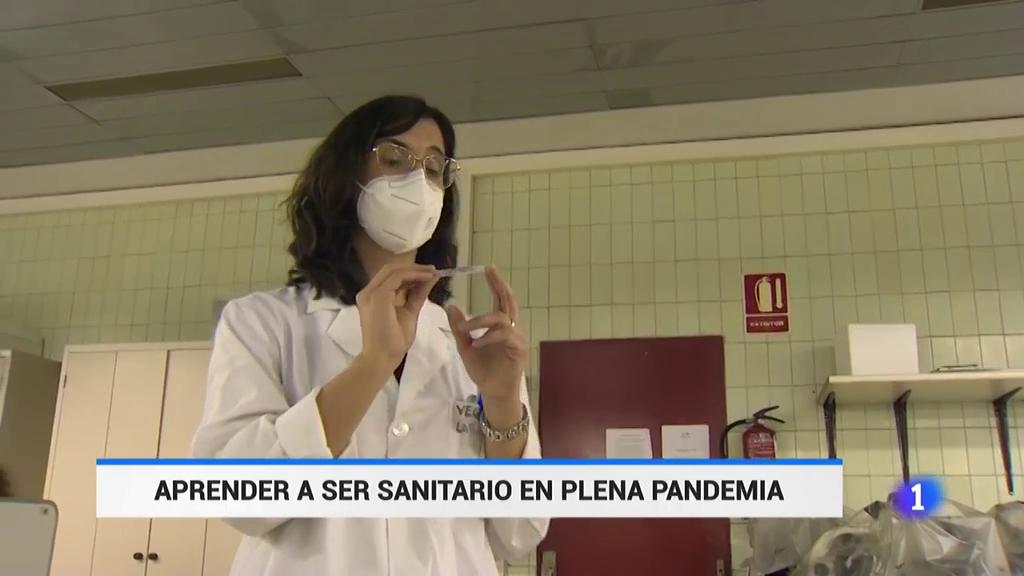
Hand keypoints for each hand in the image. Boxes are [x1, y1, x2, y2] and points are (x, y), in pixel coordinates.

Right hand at [355, 263, 438, 370]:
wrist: (382, 358)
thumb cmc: (394, 341)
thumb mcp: (409, 312)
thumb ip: (417, 295)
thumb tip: (430, 280)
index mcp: (372, 296)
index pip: (390, 277)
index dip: (409, 272)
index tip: (428, 274)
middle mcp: (368, 291)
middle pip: (390, 270)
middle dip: (413, 268)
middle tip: (432, 270)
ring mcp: (371, 292)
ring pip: (394, 270)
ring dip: (415, 270)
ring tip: (432, 272)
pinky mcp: (379, 295)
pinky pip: (398, 277)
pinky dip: (414, 275)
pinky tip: (427, 278)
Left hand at [446, 266, 525, 409]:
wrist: (494, 392)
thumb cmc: (483, 370)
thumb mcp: (465, 346)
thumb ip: (459, 327)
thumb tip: (451, 305)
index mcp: (500, 324)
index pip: (499, 298)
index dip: (495, 283)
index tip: (488, 268)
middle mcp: (511, 327)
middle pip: (508, 301)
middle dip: (499, 285)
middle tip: (490, 271)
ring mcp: (516, 338)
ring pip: (502, 319)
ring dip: (482, 320)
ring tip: (466, 327)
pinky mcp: (518, 350)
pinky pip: (504, 337)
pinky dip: (488, 338)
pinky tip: (476, 343)